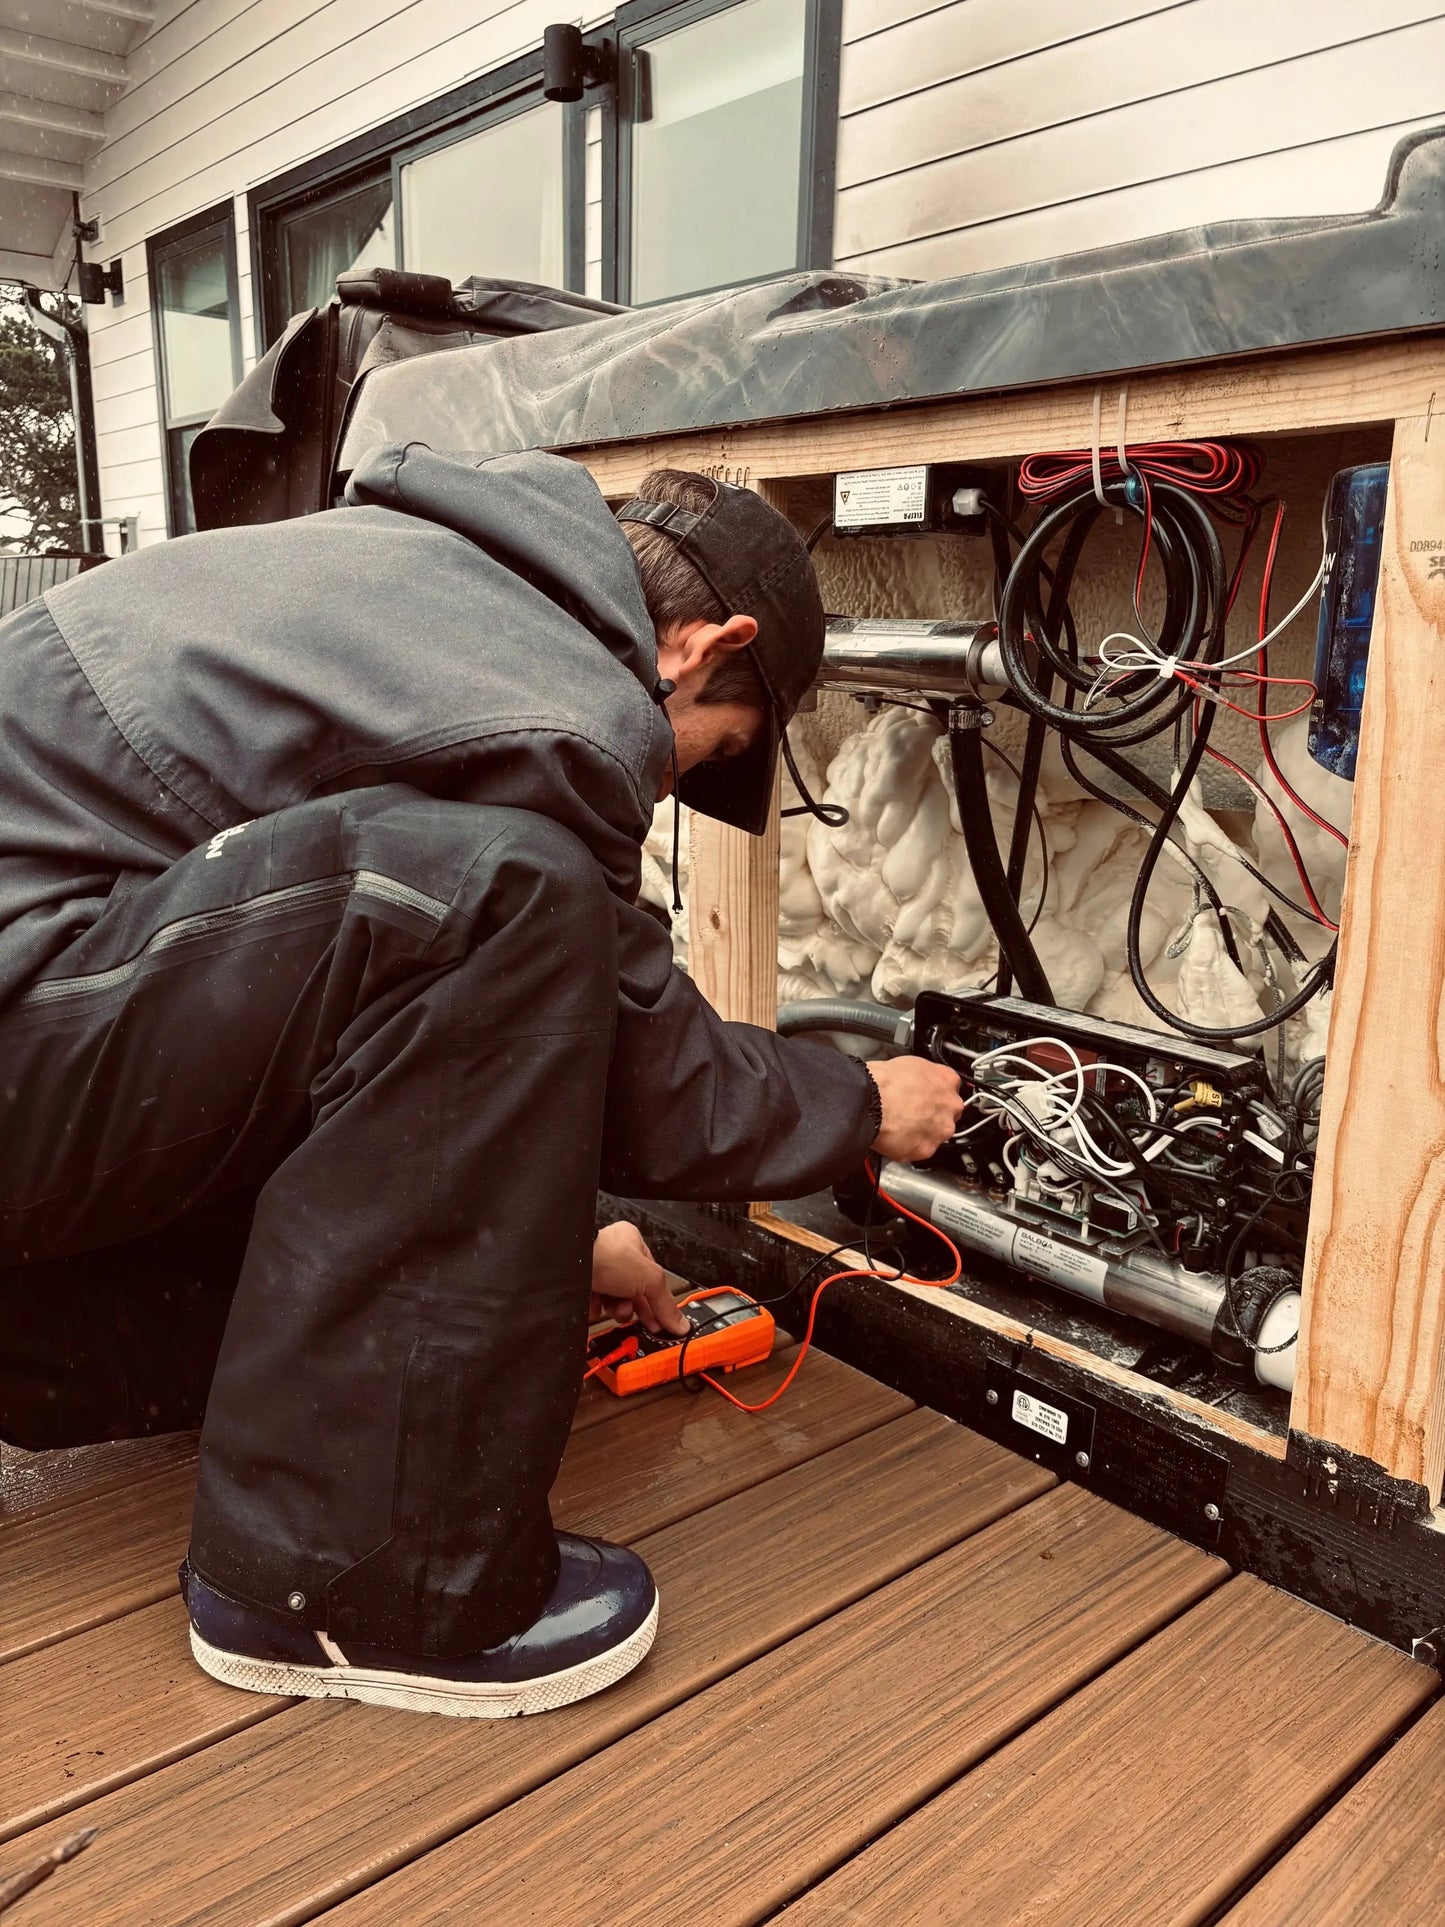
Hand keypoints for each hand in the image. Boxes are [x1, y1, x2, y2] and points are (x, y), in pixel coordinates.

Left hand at [590, 1222, 689, 1336]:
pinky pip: (595, 1305)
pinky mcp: (582, 1287)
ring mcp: (597, 1271)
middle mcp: (614, 1256)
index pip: (653, 1278)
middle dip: (637, 1307)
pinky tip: (598, 1305)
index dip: (659, 1300)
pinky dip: (597, 1309)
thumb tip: (679, 1323)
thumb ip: (665, 1302)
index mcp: (633, 1244)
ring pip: (614, 1301)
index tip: (665, 1319)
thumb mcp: (649, 1278)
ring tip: (616, 1307)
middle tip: (646, 1322)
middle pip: (633, 1292)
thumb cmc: (607, 1255)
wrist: (572, 1266)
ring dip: (617, 1309)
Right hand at [866, 1056, 963, 1162]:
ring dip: (921, 1133)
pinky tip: (895, 1136)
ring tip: (900, 1126)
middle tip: (910, 1113)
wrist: (869, 1101)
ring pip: (935, 1134)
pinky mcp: (927, 1149)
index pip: (950, 1090)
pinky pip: (920, 1150)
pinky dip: (908, 1147)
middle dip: (931, 1116)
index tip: (926, 1099)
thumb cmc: (884, 1082)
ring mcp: (941, 1130)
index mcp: (948, 1080)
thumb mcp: (910, 1064)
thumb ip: (924, 1077)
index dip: (935, 1096)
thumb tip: (918, 1082)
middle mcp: (950, 1106)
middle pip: (947, 1115)